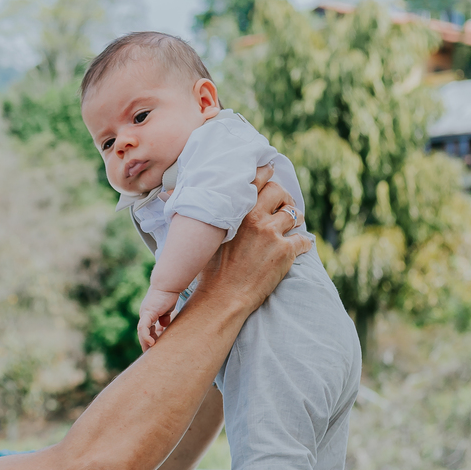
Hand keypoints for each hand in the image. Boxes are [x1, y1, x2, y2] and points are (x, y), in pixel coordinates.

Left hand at [137, 281, 181, 350]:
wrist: (168, 285)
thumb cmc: (168, 295)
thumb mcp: (166, 310)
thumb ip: (164, 318)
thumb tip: (163, 326)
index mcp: (148, 315)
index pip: (147, 330)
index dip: (149, 339)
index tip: (154, 349)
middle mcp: (144, 315)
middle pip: (143, 333)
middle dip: (146, 344)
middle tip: (150, 355)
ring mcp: (144, 314)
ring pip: (142, 332)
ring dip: (145, 342)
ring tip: (150, 351)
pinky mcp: (148, 313)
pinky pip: (144, 327)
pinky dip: (146, 336)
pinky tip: (152, 343)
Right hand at [197, 179, 310, 313]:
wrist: (222, 298)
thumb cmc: (209, 271)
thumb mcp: (202, 237)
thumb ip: (200, 214)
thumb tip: (166, 192)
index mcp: (236, 212)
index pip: (256, 181)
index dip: (266, 173)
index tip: (271, 171)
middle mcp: (256, 219)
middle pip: (279, 192)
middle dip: (284, 197)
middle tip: (284, 205)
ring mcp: (272, 234)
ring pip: (294, 214)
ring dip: (296, 218)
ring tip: (293, 225)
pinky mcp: (286, 252)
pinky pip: (303, 240)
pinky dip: (304, 243)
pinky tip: (300, 247)